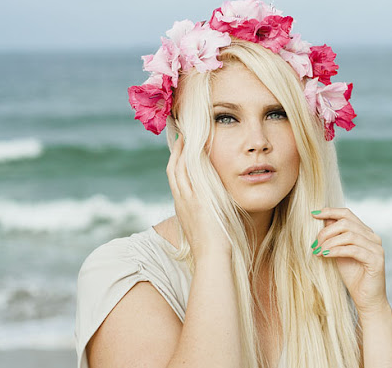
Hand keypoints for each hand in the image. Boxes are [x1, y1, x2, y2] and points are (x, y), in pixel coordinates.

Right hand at [166, 134, 231, 261]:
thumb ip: (210, 212)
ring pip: (179, 168)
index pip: (177, 179)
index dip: (178, 163)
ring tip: (186, 134)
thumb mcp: (209, 225)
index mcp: (183, 207)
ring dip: (181, 150)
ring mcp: (186, 199)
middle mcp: (181, 201)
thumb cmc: (215, 246)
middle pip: (173, 169)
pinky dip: (188, 157)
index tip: (182, 150)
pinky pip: (188, 173)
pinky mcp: (195, 198)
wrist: (212, 257)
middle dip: (176, 151)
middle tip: (181, 134)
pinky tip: (194, 144)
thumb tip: (218, 207)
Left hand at [311, 207, 388, 315]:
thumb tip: (322, 220)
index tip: (313, 214)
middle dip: (326, 231)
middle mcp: (373, 237)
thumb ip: (334, 237)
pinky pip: (353, 250)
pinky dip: (336, 251)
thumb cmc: (353, 276)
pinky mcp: (376, 260)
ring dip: (329, 242)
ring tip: (318, 251)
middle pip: (346, 223)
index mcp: (366, 233)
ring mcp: (376, 248)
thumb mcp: (339, 252)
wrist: (366, 300)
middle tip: (315, 243)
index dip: (330, 211)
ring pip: (349, 235)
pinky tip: (325, 255)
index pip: (347, 214)